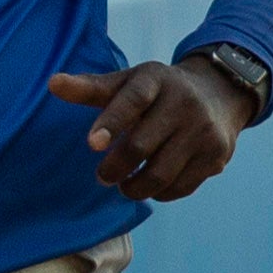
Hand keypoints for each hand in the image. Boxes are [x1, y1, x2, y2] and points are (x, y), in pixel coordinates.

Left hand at [45, 56, 252, 201]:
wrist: (219, 94)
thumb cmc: (158, 91)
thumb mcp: (128, 82)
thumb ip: (91, 88)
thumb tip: (52, 84)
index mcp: (156, 79)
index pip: (133, 99)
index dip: (111, 121)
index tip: (91, 144)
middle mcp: (184, 102)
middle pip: (141, 145)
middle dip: (115, 168)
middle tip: (102, 176)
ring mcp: (203, 131)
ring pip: (160, 174)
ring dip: (134, 188)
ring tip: (124, 186)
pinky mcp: (216, 156)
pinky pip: (179, 187)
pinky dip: (159, 193)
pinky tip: (150, 185)